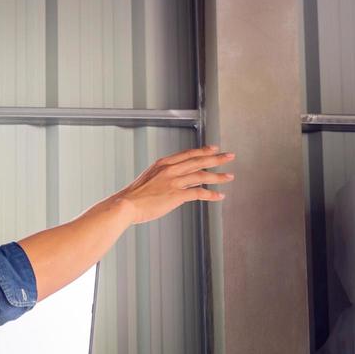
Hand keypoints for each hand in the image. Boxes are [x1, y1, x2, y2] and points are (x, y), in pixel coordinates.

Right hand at [113, 145, 234, 224]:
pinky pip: (199, 192)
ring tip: (229, 176)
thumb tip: (172, 182)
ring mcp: (174, 181)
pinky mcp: (176, 195)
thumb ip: (161, 178)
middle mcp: (170, 169)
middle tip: (229, 156)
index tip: (213, 149)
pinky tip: (219, 196)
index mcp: (163, 164)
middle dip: (216, 158)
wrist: (125, 204)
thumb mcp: (148, 179)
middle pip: (198, 160)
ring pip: (202, 175)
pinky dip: (211, 194)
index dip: (203, 151)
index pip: (188, 154)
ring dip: (218, 176)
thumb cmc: (133, 196)